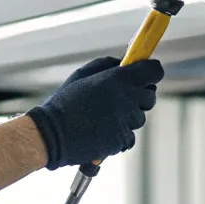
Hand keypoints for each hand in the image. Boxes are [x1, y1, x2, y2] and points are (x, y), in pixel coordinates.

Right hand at [25, 56, 164, 170]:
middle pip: (150, 97)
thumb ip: (107, 65)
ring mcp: (125, 121)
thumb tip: (124, 62)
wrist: (51, 135)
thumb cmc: (64, 103)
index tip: (146, 74)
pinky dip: (119, 136)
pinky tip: (101, 132)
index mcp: (118, 79)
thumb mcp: (82, 75)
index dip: (151, 72)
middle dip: (140, 97)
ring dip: (127, 118)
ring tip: (103, 118)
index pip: (153, 72)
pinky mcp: (121, 141)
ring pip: (139, 119)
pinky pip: (129, 137)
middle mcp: (126, 99)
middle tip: (121, 99)